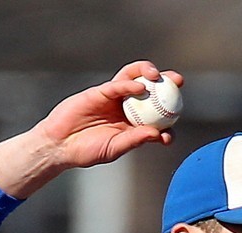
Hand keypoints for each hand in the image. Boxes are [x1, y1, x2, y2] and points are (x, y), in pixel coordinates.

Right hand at [0, 61, 182, 198]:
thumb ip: (135, 140)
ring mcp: (115, 97)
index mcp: (134, 124)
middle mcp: (127, 108)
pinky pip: (117, 83)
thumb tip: (157, 134)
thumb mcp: (115, 148)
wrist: (61, 144)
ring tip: (158, 76)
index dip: (170, 115)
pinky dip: (129, 82)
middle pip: (151, 90)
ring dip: (149, 73)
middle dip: (167, 83)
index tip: (177, 120)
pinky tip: (138, 86)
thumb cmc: (87, 151)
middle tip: (179, 82)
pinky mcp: (101, 91)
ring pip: (136, 78)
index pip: (157, 116)